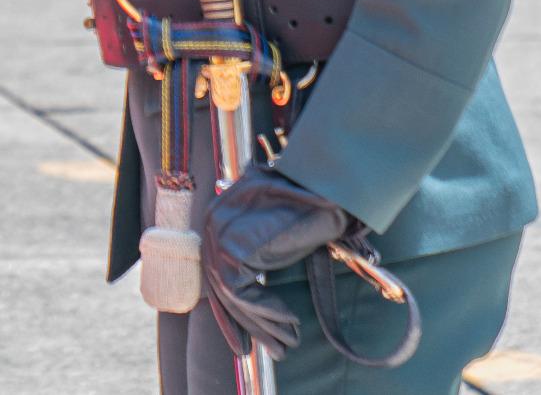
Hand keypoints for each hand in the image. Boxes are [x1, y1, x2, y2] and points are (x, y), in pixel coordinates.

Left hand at [198, 164, 353, 361]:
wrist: (327, 190)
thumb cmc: (310, 207)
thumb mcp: (279, 232)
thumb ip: (260, 254)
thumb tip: (251, 298)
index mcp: (221, 216)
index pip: (218, 272)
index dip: (231, 311)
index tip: (243, 339)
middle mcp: (213, 222)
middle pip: (221, 287)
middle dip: (245, 325)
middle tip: (271, 349)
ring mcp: (220, 235)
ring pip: (231, 297)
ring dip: (262, 325)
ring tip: (287, 344)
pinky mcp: (234, 248)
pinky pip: (242, 295)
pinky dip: (267, 314)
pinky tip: (290, 323)